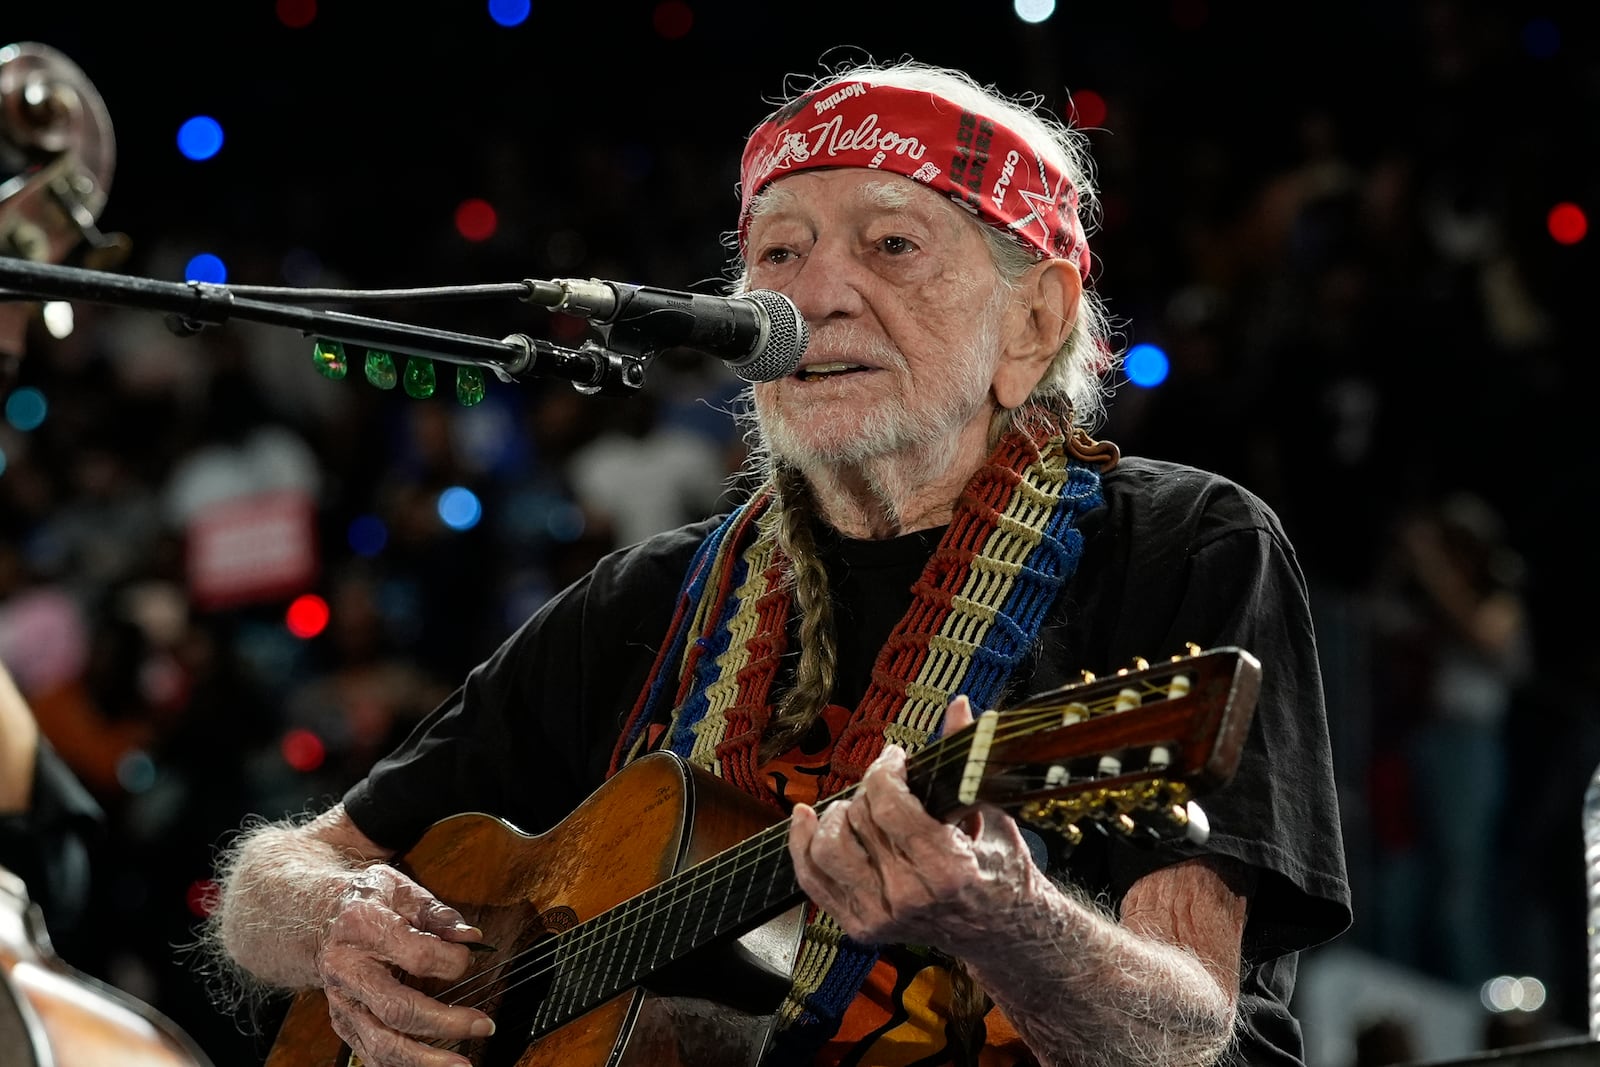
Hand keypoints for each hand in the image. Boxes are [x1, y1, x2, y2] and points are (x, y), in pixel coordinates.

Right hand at [316, 864, 494, 1066]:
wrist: (321, 918)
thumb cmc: (367, 901)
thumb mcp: (401, 889)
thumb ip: (438, 914)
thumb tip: (471, 938)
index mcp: (363, 927)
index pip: (415, 954)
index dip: (451, 961)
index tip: (471, 959)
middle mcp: (347, 969)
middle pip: (396, 1009)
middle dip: (444, 1023)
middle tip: (482, 1026)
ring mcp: (343, 1001)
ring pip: (381, 1042)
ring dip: (424, 1060)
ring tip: (461, 1065)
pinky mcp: (344, 1022)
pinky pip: (371, 1053)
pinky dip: (401, 1065)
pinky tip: (430, 1066)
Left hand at [787, 696, 1043, 955]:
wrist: (999, 931)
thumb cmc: (998, 870)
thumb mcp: (990, 812)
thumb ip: (967, 759)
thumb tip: (959, 706)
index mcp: (946, 869)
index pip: (888, 805)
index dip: (884, 770)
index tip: (894, 759)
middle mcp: (909, 898)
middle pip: (858, 822)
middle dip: (869, 790)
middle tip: (885, 783)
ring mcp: (881, 917)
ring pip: (827, 850)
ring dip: (835, 817)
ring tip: (854, 806)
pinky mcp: (860, 927)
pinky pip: (812, 879)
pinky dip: (802, 844)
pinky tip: (806, 817)